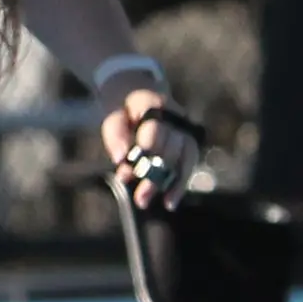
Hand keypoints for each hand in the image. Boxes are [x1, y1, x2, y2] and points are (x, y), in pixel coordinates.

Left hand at [102, 85, 198, 209]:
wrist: (140, 97)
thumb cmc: (124, 111)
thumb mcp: (113, 116)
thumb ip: (116, 135)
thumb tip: (120, 158)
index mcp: (154, 103)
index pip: (155, 129)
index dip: (148, 146)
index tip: (134, 162)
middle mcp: (175, 117)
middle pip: (169, 150)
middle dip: (155, 176)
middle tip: (141, 199)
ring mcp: (185, 131)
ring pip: (184, 159)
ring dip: (172, 184)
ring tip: (163, 204)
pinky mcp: (189, 145)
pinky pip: (188, 165)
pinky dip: (179, 184)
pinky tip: (170, 202)